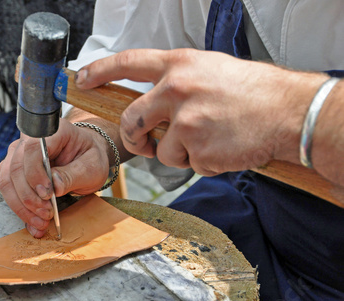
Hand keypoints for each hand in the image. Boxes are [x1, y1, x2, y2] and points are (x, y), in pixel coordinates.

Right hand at [0, 119, 109, 237]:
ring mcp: (18, 155)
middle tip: (47, 213)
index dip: (35, 173)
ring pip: (7, 181)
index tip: (47, 194)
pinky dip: (20, 210)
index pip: (32, 148)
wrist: (85, 159)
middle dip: (29, 196)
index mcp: (52, 131)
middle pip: (15, 167)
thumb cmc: (89, 158)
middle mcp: (29, 140)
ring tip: (41, 222)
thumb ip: (73, 175)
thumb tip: (55, 186)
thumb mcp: (92, 167)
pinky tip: (33, 223)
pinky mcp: (14, 171)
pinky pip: (10, 191)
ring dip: (22, 205)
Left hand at [74, 48, 327, 175]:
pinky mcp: (198, 149)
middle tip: (145, 142)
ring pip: (161, 151)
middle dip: (134, 138)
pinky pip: (187, 165)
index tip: (83, 78)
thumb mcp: (209, 70)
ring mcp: (186, 121)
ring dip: (179, 154)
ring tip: (207, 141)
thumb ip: (177, 82)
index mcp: (179, 66)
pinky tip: (221, 149)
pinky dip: (201, 163)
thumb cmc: (252, 91)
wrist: (289, 112)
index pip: (128, 63)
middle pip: (131, 121)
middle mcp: (177, 91)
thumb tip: (152, 102)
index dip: (101, 70)